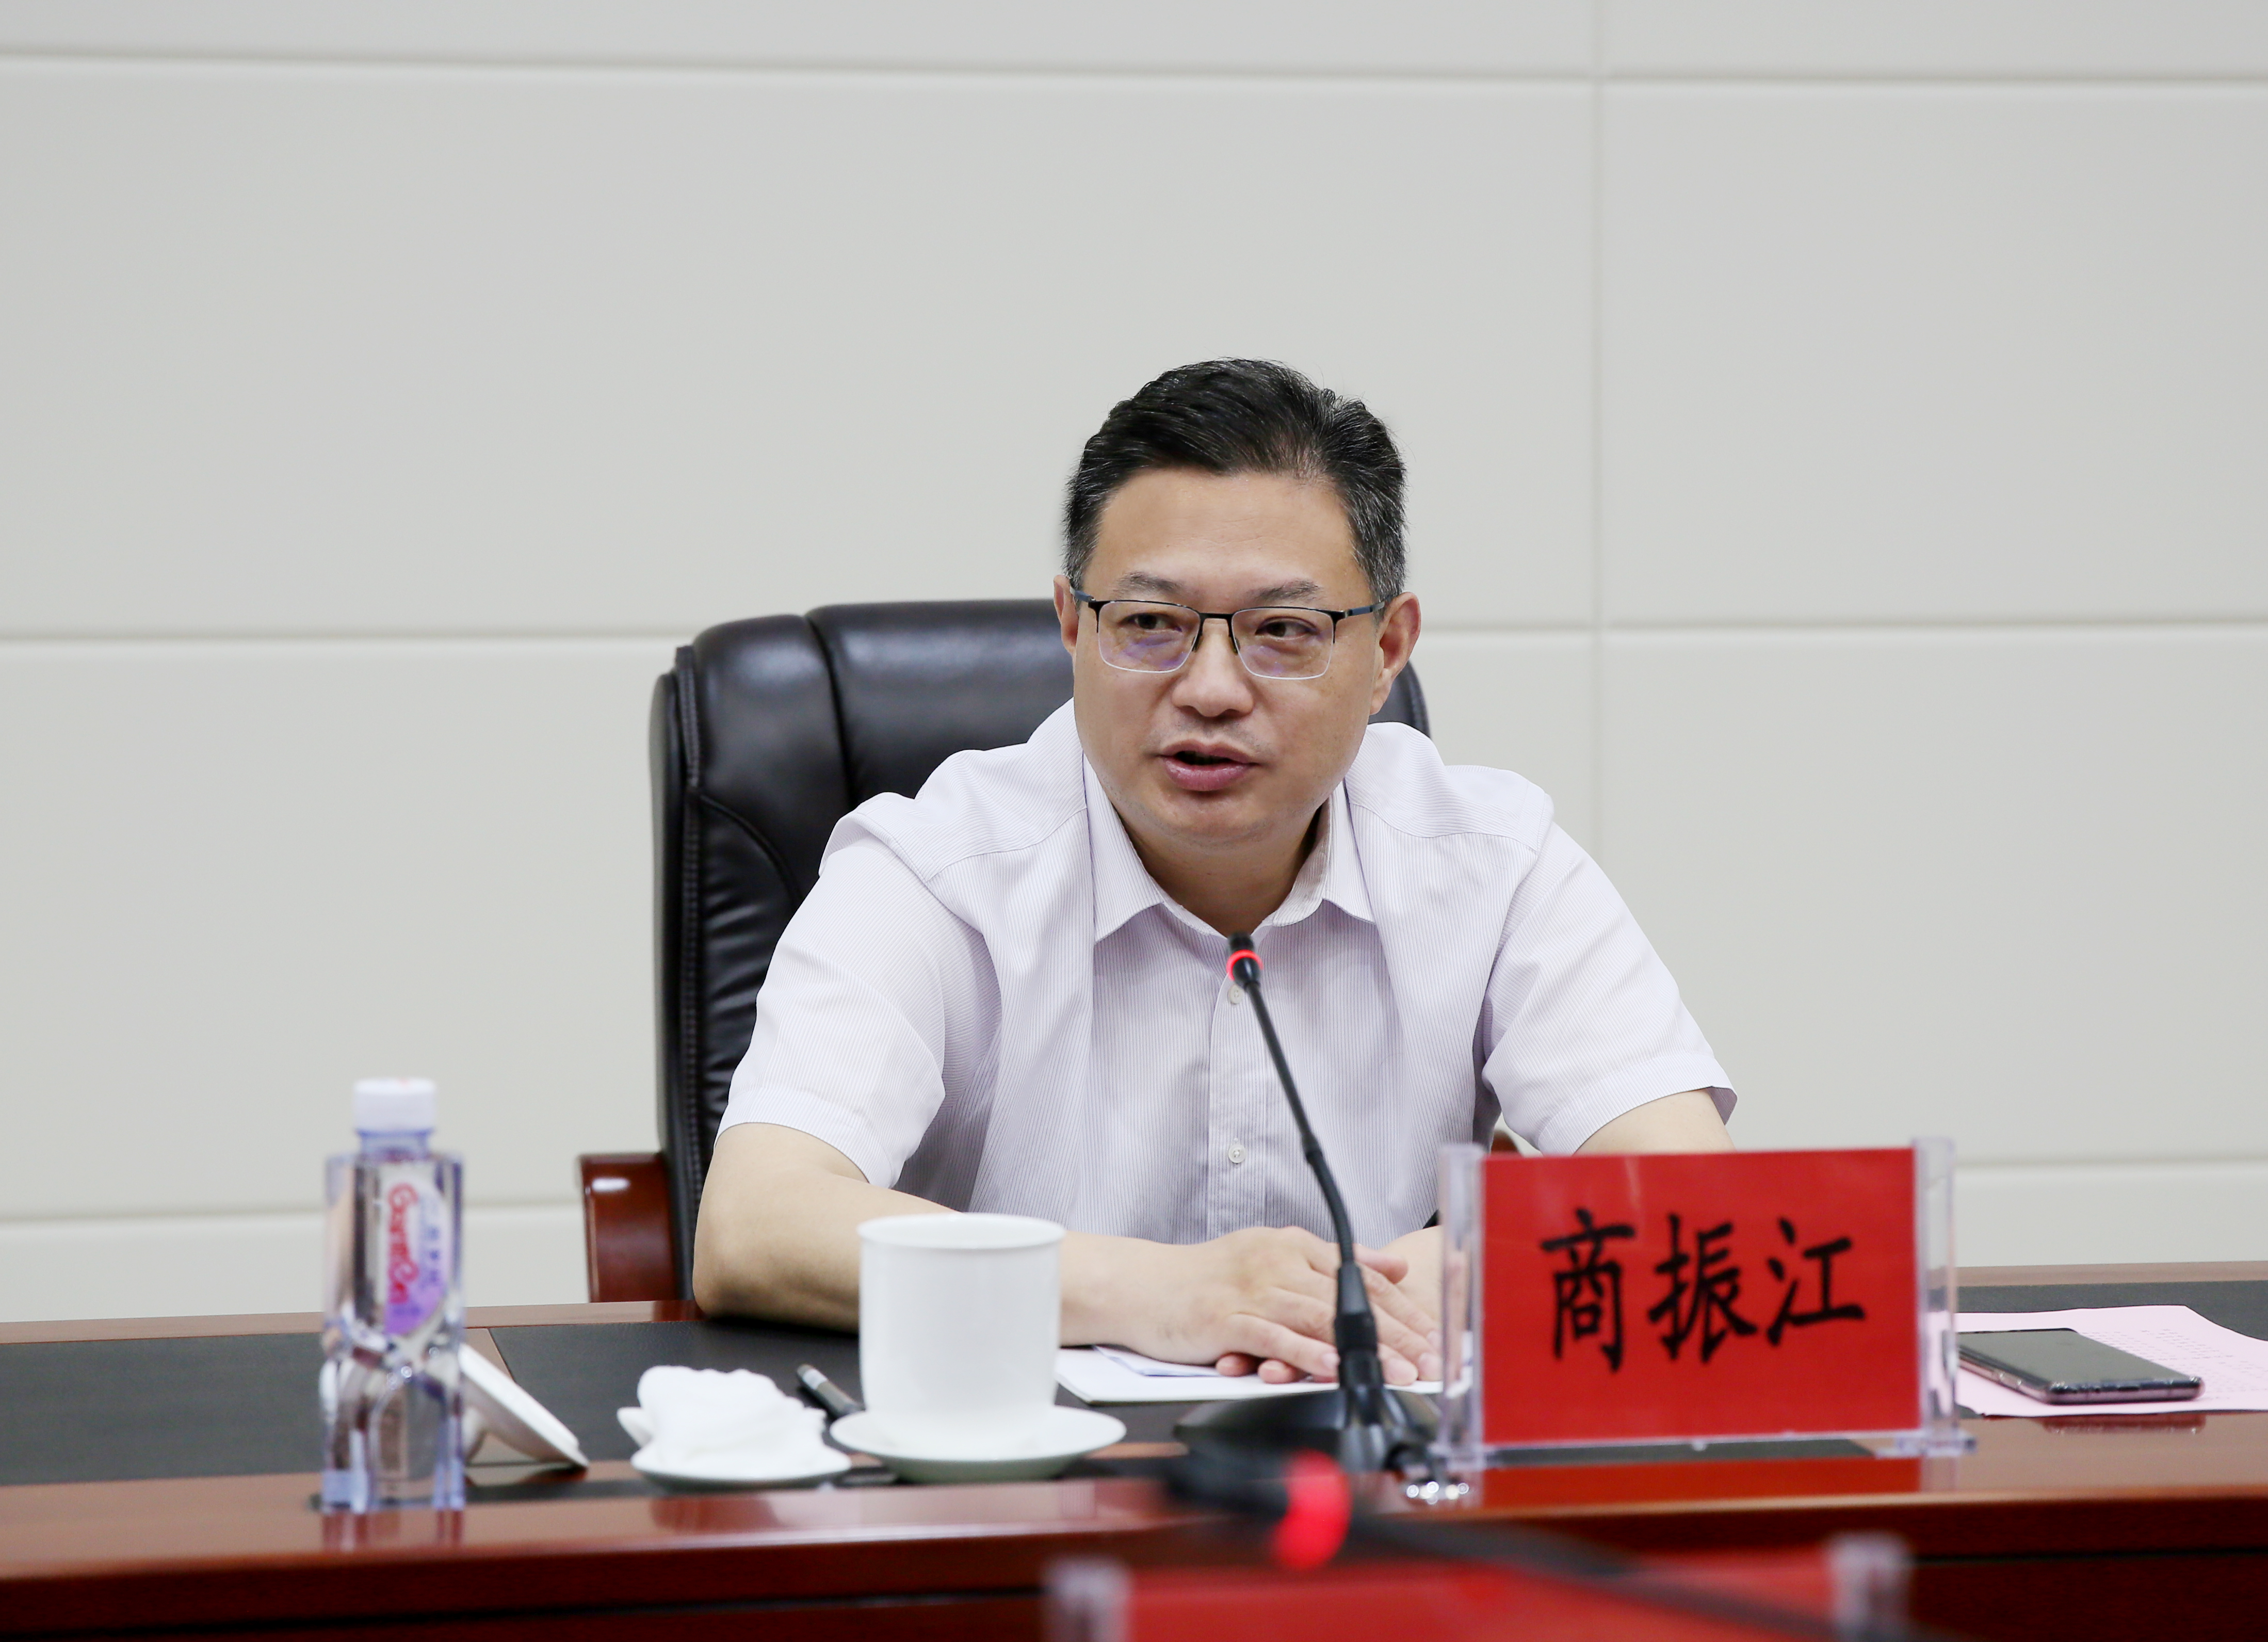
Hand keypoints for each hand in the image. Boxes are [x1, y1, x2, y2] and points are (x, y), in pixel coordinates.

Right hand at [1073, 1226, 1440, 1385]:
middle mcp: (1277, 1261)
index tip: (1434, 1335)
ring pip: (1319, 1316)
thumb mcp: (1274, 1254)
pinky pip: (1274, 1336)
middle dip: (1397, 1331)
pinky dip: (1305, 1352)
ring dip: (1363, 1347)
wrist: (1143, 1285)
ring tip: (1397, 1370)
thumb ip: (1334, 1259)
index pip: (1360, 1274)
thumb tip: (1394, 1265)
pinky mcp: (1227, 1317)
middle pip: (1348, 1297)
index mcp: (1291, 1245)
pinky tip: (1332, 1366)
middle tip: (1431, 1360)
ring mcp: (1252, 1288)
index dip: (1403, 1307)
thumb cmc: (1207, 1277)